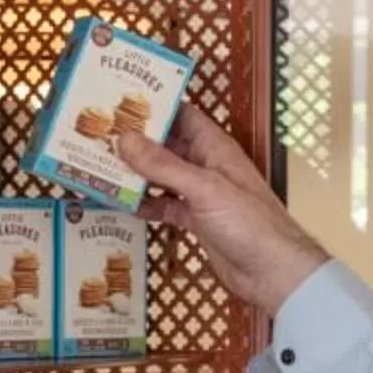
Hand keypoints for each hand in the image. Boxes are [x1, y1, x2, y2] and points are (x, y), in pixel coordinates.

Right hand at [116, 107, 330, 316]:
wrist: (273, 272)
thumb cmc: (251, 224)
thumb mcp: (204, 189)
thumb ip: (164, 166)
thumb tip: (126, 140)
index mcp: (215, 148)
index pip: (182, 115)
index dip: (155, 106)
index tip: (120, 100)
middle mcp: (207, 166)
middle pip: (167, 146)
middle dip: (137, 142)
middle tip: (100, 135)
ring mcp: (202, 195)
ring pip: (163, 177)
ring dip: (138, 175)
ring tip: (103, 168)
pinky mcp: (197, 221)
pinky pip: (167, 206)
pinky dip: (148, 205)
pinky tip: (125, 205)